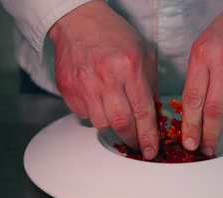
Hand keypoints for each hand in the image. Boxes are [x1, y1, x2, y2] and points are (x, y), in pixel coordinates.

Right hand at [49, 0, 158, 158]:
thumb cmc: (113, 35)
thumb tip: (153, 113)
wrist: (78, 21)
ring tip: (115, 110)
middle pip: (122, 123)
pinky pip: (84, 115)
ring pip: (101, 123)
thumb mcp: (143, 53)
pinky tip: (98, 99)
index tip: (151, 151)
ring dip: (112, 124)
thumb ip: (150, 84)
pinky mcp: (69, 89)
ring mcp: (85, 84)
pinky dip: (94, 114)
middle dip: (132, 138)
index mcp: (129, 67)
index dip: (148, 136)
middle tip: (136, 142)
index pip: (143, 112)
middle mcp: (107, 77)